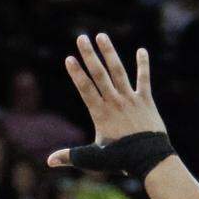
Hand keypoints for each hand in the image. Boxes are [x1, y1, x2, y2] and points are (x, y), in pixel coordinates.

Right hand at [47, 33, 166, 167]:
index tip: (69, 58)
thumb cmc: (119, 160)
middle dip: (89, 55)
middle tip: (81, 37)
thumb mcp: (92, 159)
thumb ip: (70, 156)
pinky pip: (144, 79)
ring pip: (118, 71)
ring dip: (109, 53)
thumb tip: (48, 161)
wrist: (149, 159)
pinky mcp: (146, 101)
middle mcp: (114, 102)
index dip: (76, 73)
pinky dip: (143, 65)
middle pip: (99, 74)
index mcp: (100, 113)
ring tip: (102, 36)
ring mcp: (130, 99)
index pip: (85, 89)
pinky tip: (142, 50)